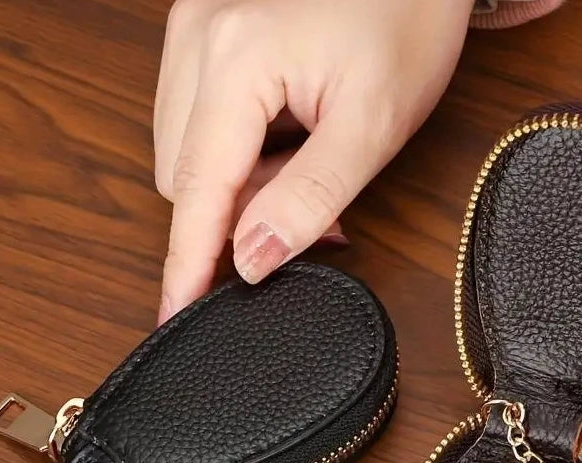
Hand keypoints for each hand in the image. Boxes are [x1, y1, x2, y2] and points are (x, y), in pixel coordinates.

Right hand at [153, 0, 472, 322]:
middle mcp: (196, 36)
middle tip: (311, 213)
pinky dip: (236, 149)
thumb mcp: (372, 124)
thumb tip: (252, 258)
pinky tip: (283, 133)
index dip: (187, 262)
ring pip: (186, 151)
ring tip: (305, 159)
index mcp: (235, 59)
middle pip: (184, 176)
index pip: (197, 191)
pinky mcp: (201, 29)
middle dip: (235, 214)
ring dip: (238, 181)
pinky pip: (196, 118)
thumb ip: (309, 197)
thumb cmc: (407, 22)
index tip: (174, 314)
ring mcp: (191, 27)